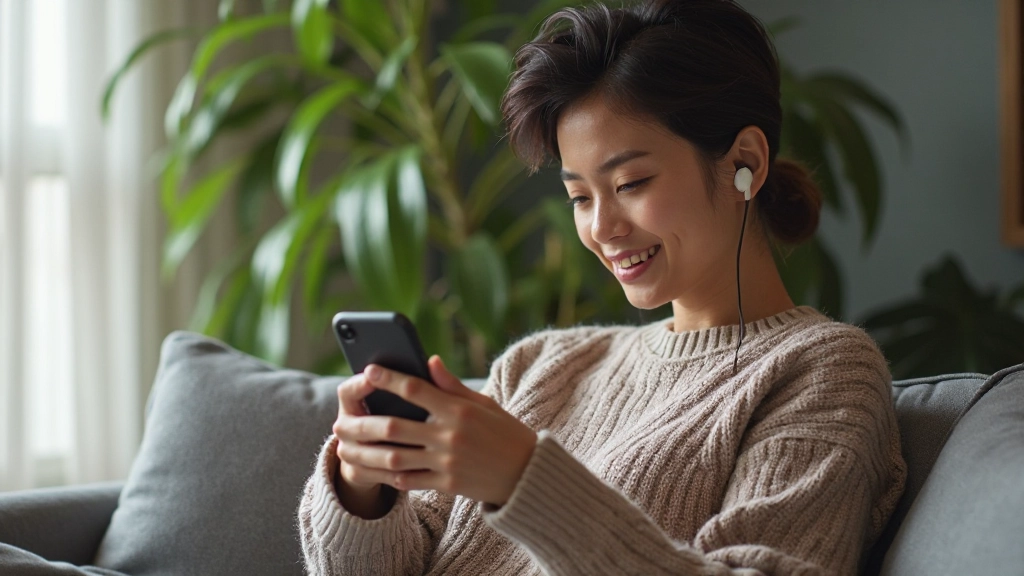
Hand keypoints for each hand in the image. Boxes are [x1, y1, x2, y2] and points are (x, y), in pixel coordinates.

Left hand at [332, 357, 536, 506]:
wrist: (528, 475)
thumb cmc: (505, 432)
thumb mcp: (484, 403)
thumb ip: (452, 385)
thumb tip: (429, 361)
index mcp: (458, 410)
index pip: (416, 389)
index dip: (389, 379)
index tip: (368, 371)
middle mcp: (450, 435)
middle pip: (394, 427)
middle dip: (362, 424)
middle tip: (340, 422)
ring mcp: (446, 462)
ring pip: (394, 458)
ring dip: (364, 453)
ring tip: (344, 448)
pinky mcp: (446, 485)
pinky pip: (408, 481)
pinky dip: (385, 475)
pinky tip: (368, 468)